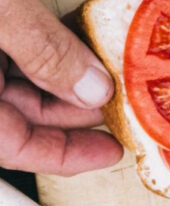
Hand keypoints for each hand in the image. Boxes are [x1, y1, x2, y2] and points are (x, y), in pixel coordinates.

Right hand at [0, 0, 121, 173]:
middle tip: (122, 114)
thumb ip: (42, 50)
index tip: (109, 151)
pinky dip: (56, 57)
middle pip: (19, 119)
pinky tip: (86, 55)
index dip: (61, 155)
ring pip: (24, 89)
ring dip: (68, 88)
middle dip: (73, 119)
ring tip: (112, 84)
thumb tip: (89, 90)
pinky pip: (24, 53)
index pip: (9, 143)